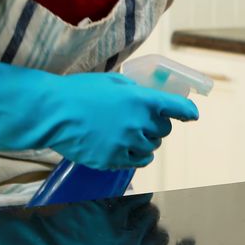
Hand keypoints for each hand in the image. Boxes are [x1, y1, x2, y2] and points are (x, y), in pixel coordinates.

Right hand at [0, 57, 198, 168]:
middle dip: (159, 125)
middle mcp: (138, 123)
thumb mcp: (113, 82)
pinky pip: (137, 162)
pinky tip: (131, 151)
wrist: (52, 112)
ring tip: (134, 136)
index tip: (192, 115)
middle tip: (147, 122)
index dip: (187, 112)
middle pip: (163, 130)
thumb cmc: (79, 92)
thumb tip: (149, 98)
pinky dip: (138, 157)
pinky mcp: (112, 160)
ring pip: (151, 148)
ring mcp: (125, 144)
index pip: (176, 108)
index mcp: (140, 100)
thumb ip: (136, 92)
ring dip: (147, 142)